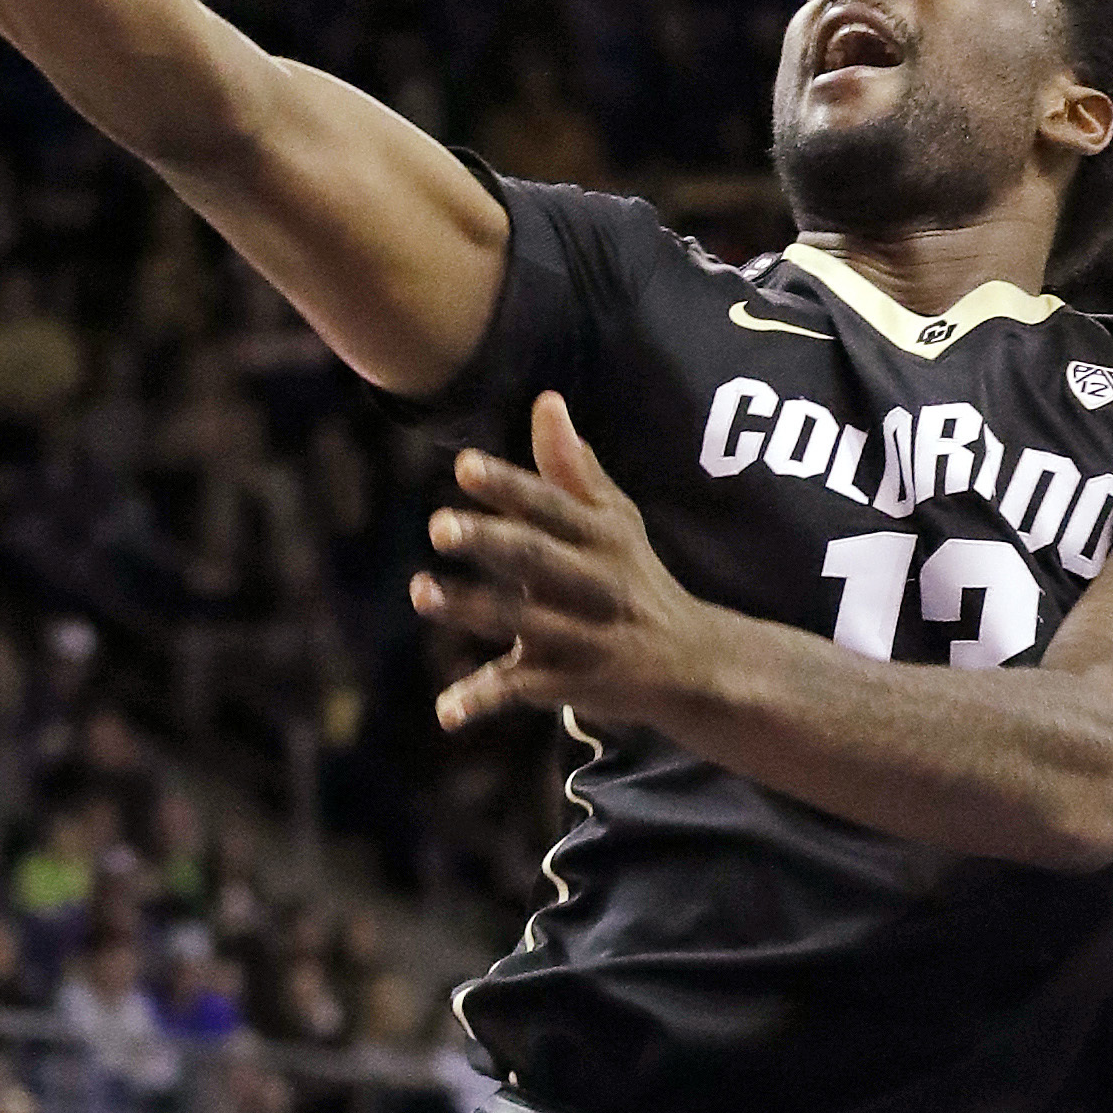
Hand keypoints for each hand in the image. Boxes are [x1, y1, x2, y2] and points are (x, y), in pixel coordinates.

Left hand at [416, 394, 720, 735]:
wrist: (692, 662)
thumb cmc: (636, 577)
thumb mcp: (615, 521)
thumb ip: (573, 468)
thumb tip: (546, 400)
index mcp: (603, 538)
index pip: (553, 507)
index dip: (510, 487)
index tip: (465, 466)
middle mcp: (597, 586)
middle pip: (539, 561)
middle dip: (491, 543)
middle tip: (439, 526)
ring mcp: (586, 637)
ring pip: (524, 623)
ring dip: (471, 609)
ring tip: (421, 592)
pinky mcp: (572, 683)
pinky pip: (522, 690)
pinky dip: (482, 700)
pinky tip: (445, 712)